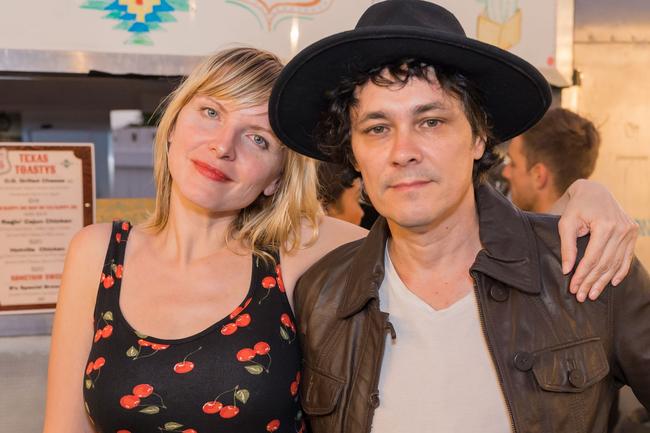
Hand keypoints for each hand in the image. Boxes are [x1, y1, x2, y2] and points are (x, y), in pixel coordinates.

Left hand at [557, 180, 638, 301]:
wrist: (595, 191)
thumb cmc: (577, 207)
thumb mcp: (566, 223)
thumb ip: (567, 247)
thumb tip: (567, 270)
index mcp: (605, 225)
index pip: (593, 258)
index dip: (583, 275)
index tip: (574, 287)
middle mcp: (621, 229)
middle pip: (605, 263)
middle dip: (592, 281)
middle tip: (581, 296)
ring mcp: (629, 231)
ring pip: (616, 263)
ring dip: (604, 281)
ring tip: (593, 293)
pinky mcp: (632, 232)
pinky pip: (626, 257)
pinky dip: (620, 271)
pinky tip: (612, 283)